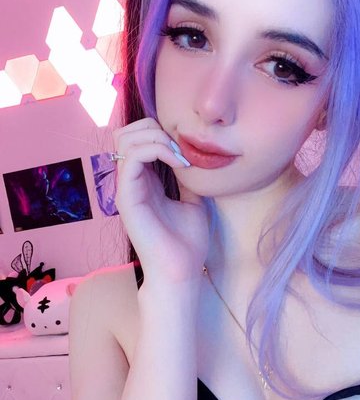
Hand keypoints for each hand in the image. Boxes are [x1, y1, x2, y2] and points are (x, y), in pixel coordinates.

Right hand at [112, 118, 209, 282]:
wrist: (181, 270)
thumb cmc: (187, 243)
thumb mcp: (194, 201)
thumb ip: (187, 179)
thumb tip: (193, 157)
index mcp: (145, 181)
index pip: (138, 139)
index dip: (162, 134)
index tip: (188, 152)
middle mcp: (131, 182)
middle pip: (126, 133)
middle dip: (155, 129)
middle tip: (181, 149)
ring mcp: (126, 188)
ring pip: (125, 139)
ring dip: (157, 137)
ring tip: (179, 155)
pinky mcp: (126, 197)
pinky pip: (133, 157)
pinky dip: (158, 149)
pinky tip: (179, 163)